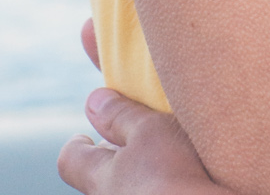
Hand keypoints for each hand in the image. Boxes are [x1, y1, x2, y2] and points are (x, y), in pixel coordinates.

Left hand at [59, 91, 214, 194]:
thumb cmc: (173, 174)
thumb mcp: (150, 130)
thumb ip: (121, 115)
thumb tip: (93, 100)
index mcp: (100, 178)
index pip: (70, 160)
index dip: (78, 144)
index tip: (90, 132)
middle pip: (101, 175)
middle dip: (116, 155)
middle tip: (142, 137)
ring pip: (127, 186)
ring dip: (140, 171)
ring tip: (170, 157)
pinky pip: (148, 191)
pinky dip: (158, 185)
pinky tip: (182, 178)